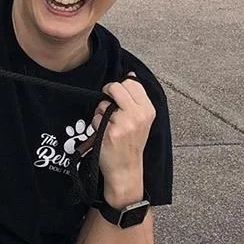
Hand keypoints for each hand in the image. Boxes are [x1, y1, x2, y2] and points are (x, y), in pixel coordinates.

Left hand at [92, 73, 154, 204]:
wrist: (126, 169)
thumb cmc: (131, 144)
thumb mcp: (142, 120)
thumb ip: (136, 99)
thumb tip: (131, 75)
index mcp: (147, 110)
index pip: (131, 83)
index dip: (120, 86)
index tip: (115, 94)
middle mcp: (137, 115)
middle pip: (116, 87)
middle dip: (108, 92)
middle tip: (107, 104)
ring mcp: (123, 123)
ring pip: (103, 104)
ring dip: (101, 112)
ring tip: (108, 125)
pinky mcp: (109, 132)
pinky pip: (96, 118)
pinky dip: (96, 125)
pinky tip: (103, 134)